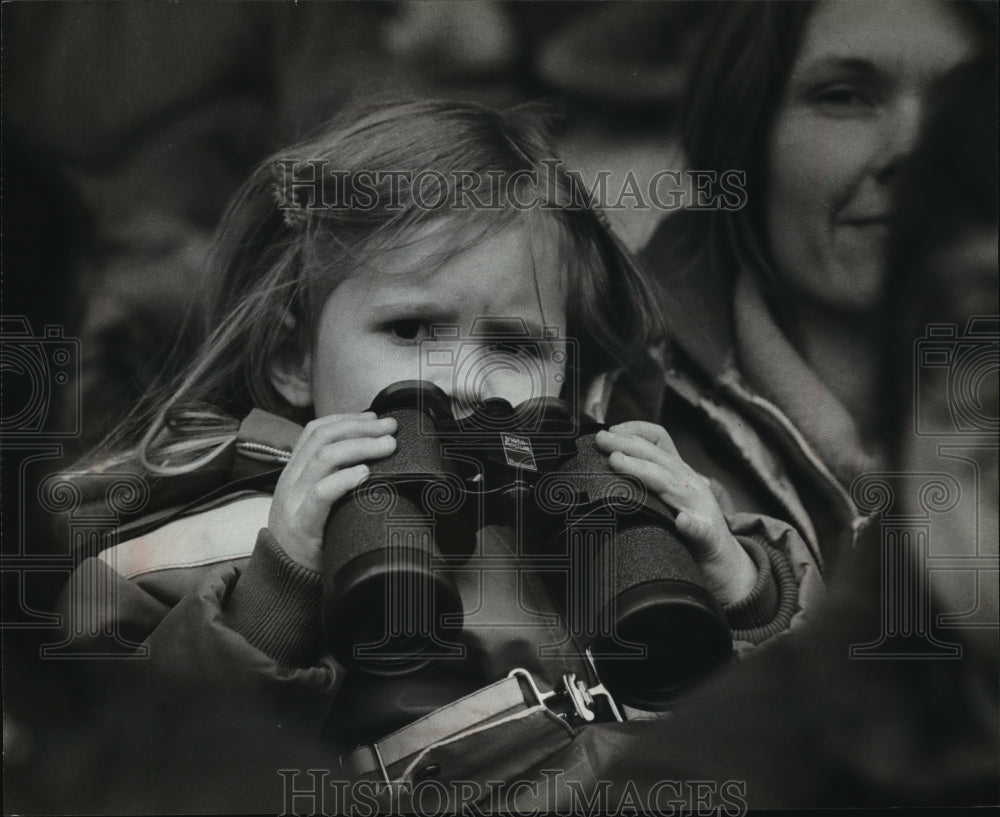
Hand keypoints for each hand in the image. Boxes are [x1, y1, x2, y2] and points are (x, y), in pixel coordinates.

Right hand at [268, 412, 397, 570]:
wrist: (283, 580)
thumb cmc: (310, 539)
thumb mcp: (315, 503)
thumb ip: (332, 480)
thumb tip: (371, 460)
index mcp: (293, 472)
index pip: (315, 432)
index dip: (345, 419)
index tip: (375, 418)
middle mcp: (290, 481)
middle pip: (323, 439)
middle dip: (360, 428)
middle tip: (391, 428)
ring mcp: (294, 501)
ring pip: (324, 459)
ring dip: (361, 446)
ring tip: (388, 445)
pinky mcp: (302, 525)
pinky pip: (322, 494)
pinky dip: (345, 479)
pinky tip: (365, 472)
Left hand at [594, 420, 756, 605]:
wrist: (725, 563)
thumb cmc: (689, 530)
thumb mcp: (669, 496)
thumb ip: (648, 479)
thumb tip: (609, 461)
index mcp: (679, 474)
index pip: (659, 440)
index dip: (634, 430)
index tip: (610, 430)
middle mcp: (689, 485)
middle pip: (657, 457)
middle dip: (627, 444)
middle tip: (601, 440)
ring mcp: (700, 510)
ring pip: (671, 485)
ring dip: (644, 471)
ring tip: (619, 462)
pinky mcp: (708, 538)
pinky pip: (700, 529)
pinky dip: (691, 524)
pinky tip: (683, 522)